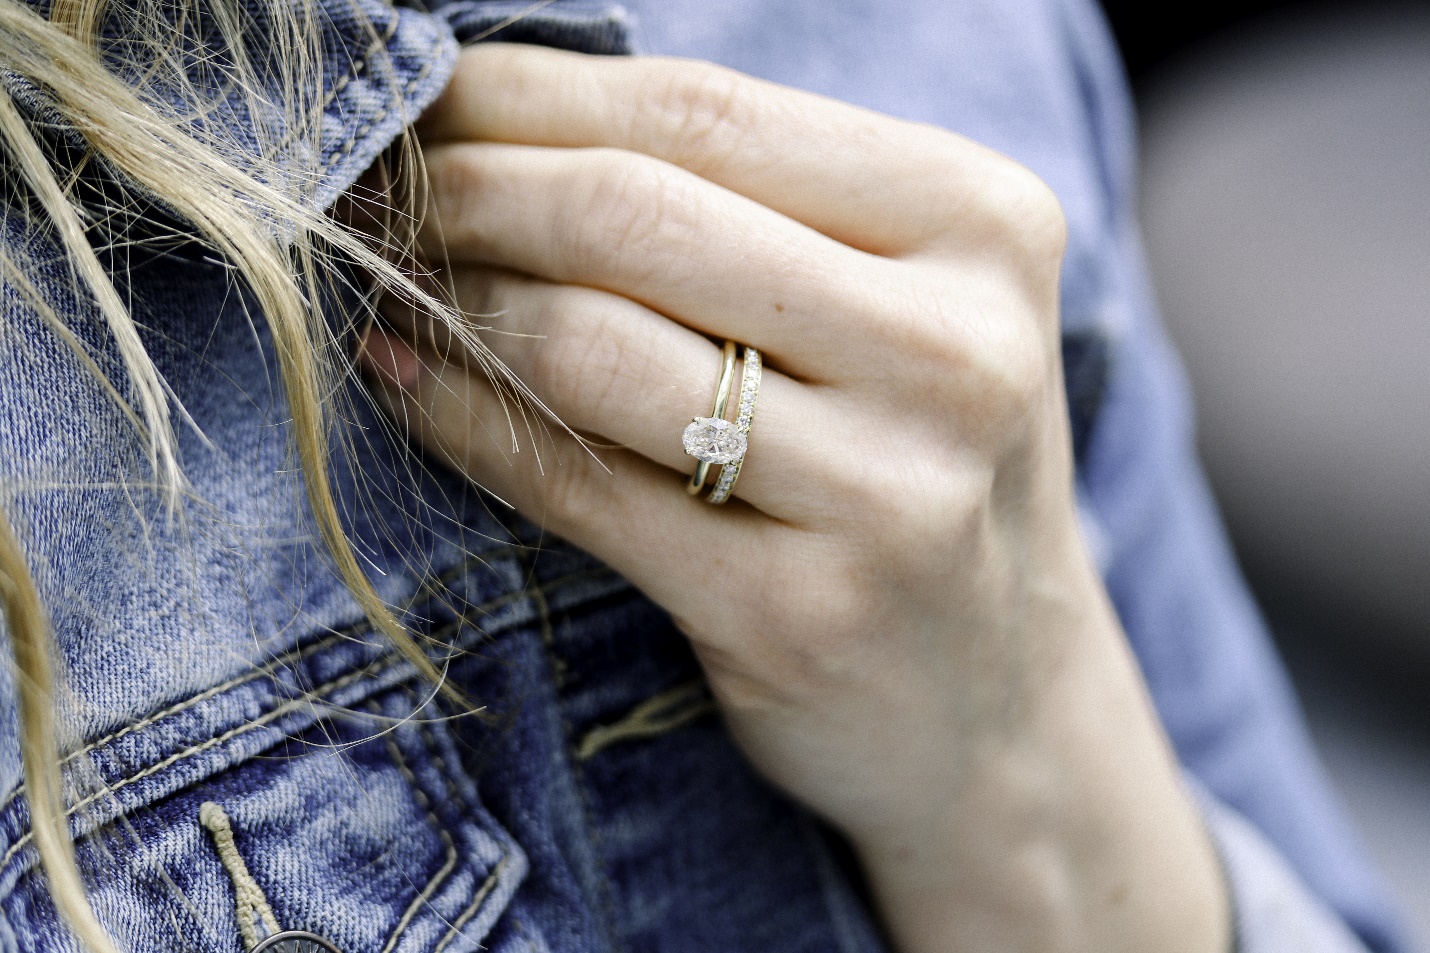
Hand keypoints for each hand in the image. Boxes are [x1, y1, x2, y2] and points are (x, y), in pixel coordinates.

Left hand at [358, 44, 1227, 952]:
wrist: (997, 696)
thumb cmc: (912, 464)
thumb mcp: (887, 305)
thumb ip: (737, 206)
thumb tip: (494, 113)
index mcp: (981, 225)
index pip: (701, 113)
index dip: (524, 94)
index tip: (421, 93)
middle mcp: (955, 349)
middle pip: (632, 217)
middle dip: (465, 189)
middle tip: (374, 190)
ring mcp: (887, 493)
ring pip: (589, 348)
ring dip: (452, 304)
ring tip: (396, 287)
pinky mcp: (801, 614)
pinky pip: (576, 487)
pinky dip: (463, 422)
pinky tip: (409, 385)